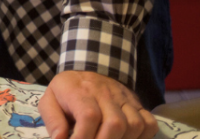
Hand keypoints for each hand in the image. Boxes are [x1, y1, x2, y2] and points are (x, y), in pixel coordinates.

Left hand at [39, 70, 157, 138]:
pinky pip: (149, 123)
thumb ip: (52, 120)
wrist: (88, 67)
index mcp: (79, 90)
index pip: (89, 115)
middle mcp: (104, 92)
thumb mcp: (50, 100)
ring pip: (135, 125)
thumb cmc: (67, 91)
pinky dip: (142, 136)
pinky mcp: (137, 103)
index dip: (84, 138)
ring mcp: (123, 98)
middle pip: (115, 123)